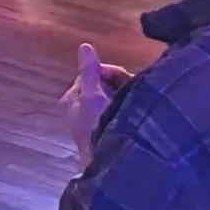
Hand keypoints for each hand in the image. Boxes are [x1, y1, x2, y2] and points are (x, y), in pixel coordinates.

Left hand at [65, 41, 127, 162]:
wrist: (109, 163)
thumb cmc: (99, 127)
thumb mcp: (93, 95)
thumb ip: (89, 71)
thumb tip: (84, 46)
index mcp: (73, 97)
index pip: (94, 72)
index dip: (112, 73)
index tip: (126, 80)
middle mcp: (81, 107)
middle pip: (105, 84)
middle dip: (121, 85)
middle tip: (134, 93)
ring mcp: (94, 119)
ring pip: (114, 97)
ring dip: (127, 97)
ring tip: (136, 106)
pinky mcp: (106, 129)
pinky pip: (118, 110)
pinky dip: (128, 109)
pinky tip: (136, 114)